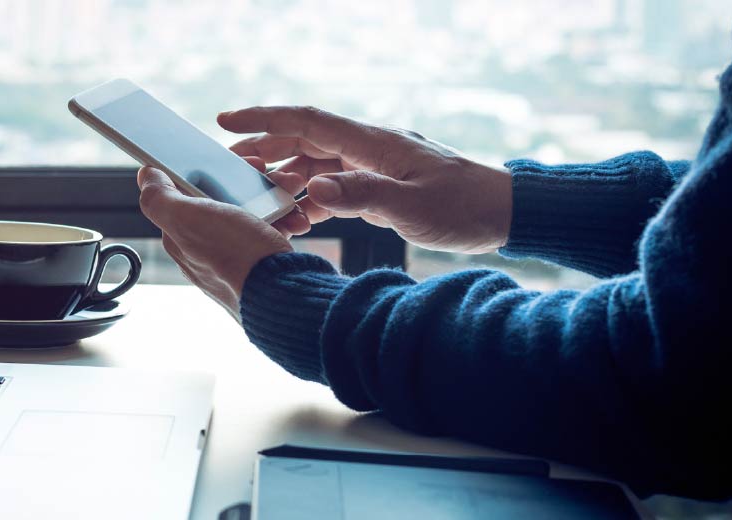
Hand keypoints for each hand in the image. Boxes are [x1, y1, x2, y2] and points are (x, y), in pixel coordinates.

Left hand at [137, 165, 292, 318]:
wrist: (281, 294)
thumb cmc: (235, 257)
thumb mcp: (188, 218)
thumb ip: (160, 198)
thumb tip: (145, 176)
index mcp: (181, 235)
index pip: (187, 191)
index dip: (209, 170)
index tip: (234, 160)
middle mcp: (203, 248)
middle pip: (222, 200)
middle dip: (250, 183)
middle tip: (273, 176)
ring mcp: (233, 257)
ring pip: (252, 213)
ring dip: (274, 199)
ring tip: (290, 194)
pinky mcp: (259, 264)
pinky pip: (271, 233)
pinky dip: (285, 222)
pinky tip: (296, 220)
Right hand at [220, 106, 512, 253]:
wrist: (506, 213)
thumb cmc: (465, 207)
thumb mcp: (410, 206)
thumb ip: (359, 196)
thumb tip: (311, 188)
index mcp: (372, 143)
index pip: (306, 121)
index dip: (262, 120)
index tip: (225, 121)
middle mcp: (369, 148)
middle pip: (304, 140)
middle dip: (264, 150)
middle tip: (227, 167)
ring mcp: (375, 166)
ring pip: (317, 165)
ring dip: (286, 178)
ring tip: (257, 198)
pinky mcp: (383, 187)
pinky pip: (336, 186)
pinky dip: (312, 199)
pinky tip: (297, 217)